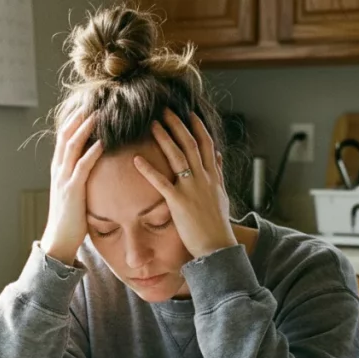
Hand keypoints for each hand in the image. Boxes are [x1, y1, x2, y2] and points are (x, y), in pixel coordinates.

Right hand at [40, 111, 102, 264]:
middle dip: (78, 117)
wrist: (59, 239)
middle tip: (92, 100)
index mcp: (58, 168)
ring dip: (86, 128)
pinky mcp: (72, 190)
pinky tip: (103, 142)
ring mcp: (64, 179)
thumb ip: (78, 176)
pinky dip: (92, 152)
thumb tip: (92, 164)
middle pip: (66, 135)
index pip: (63, 137)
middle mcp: (58, 170)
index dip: (73, 119)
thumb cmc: (70, 217)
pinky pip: (83, 166)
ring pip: (72, 146)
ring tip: (98, 114)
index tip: (86, 105)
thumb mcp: (72, 191)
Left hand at [133, 109, 236, 258]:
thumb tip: (219, 154)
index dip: (197, 127)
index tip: (188, 113)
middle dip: (178, 125)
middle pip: (191, 144)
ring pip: (178, 156)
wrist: (217, 247)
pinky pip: (162, 182)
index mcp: (213, 176)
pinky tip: (136, 158)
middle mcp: (203, 178)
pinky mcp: (179, 202)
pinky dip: (149, 169)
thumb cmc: (217, 224)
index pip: (206, 144)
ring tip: (152, 124)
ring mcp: (192, 189)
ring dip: (164, 138)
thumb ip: (219, 173)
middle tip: (165, 110)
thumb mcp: (221, 195)